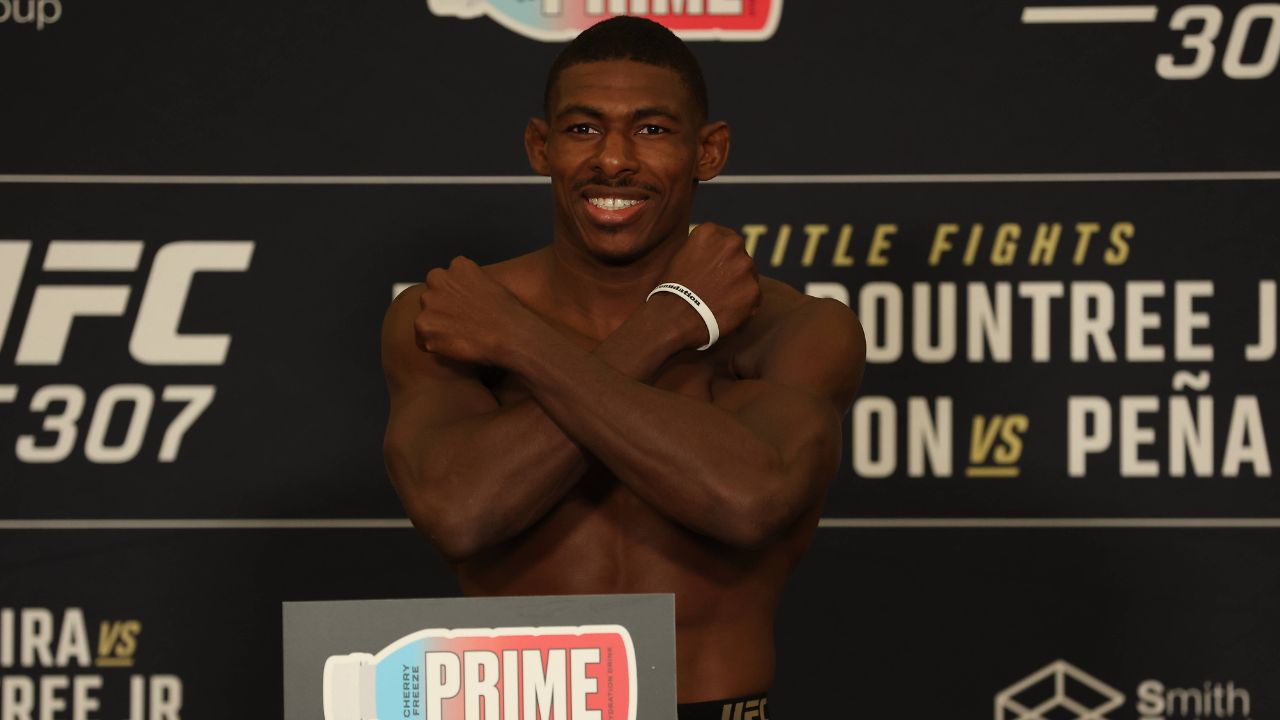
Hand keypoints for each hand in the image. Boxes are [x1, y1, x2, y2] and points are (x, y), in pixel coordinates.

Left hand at [415, 256, 530, 365]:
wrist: (510, 335)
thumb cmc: (508, 314)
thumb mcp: (492, 284)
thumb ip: (470, 284)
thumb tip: (463, 297)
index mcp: (458, 266)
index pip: (445, 280)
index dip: (453, 298)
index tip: (465, 310)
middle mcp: (439, 279)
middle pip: (431, 298)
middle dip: (441, 311)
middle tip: (461, 326)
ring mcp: (429, 302)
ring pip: (425, 319)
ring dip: (437, 329)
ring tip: (460, 338)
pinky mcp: (424, 326)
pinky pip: (422, 341)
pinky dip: (434, 347)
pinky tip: (455, 349)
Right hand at [661, 223, 760, 346]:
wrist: (675, 317)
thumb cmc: (672, 290)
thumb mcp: (681, 256)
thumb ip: (703, 249)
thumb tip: (715, 253)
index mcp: (710, 232)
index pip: (724, 238)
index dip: (720, 256)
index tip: (713, 269)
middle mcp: (731, 243)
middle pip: (739, 255)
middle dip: (732, 270)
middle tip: (718, 287)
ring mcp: (745, 266)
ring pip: (749, 275)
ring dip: (739, 286)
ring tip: (721, 302)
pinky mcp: (753, 290)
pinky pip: (754, 296)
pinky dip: (745, 305)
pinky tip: (727, 312)